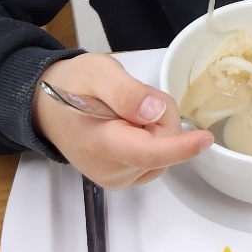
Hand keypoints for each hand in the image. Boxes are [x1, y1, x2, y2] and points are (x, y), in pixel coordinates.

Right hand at [32, 54, 212, 189]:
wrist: (47, 106)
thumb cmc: (72, 85)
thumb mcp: (98, 72)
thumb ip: (127, 92)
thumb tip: (154, 112)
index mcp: (103, 145)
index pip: (149, 152)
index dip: (180, 146)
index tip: (205, 139)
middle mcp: (112, 171)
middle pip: (163, 146)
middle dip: (160, 116)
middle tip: (134, 98)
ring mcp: (118, 178)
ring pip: (163, 152)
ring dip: (155, 127)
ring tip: (125, 112)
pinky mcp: (124, 178)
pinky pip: (156, 158)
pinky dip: (151, 139)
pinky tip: (129, 126)